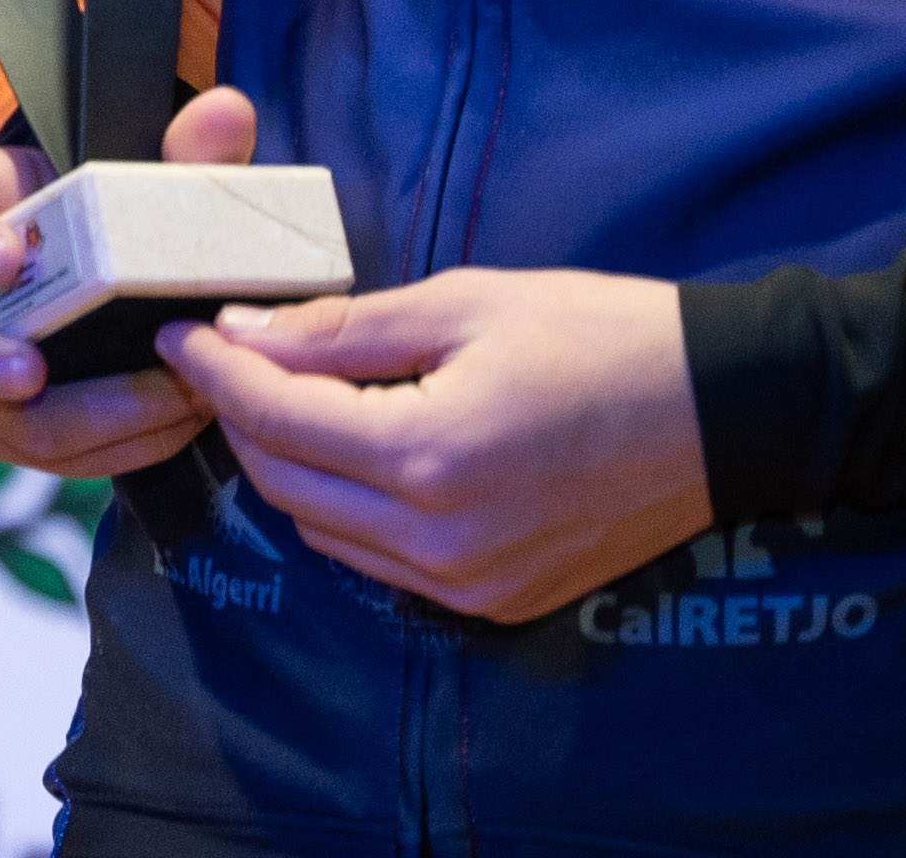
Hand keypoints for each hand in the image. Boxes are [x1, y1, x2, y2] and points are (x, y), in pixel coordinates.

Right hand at [0, 86, 260, 480]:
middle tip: (29, 371)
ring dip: (70, 415)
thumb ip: (180, 147)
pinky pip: (39, 454)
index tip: (6, 257)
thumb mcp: (137, 170)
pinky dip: (112, 443)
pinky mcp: (3, 427)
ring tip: (160, 393)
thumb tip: (226, 113)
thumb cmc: (106, 212)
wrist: (118, 277)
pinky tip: (176, 417)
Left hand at [160, 265, 708, 621]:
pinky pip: (381, 562)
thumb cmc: (599, 335)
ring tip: (292, 394)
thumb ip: (343, 330)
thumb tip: (244, 335)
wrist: (723, 412)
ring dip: (292, 466)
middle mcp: (439, 540)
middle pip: (287, 484)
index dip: (216, 372)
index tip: (182, 332)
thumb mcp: (464, 303)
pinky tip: (359, 449)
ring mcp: (469, 584)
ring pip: (326, 531)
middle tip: (229, 357)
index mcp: (429, 457)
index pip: (278, 420)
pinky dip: (348, 508)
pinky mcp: (496, 601)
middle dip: (244, 418)